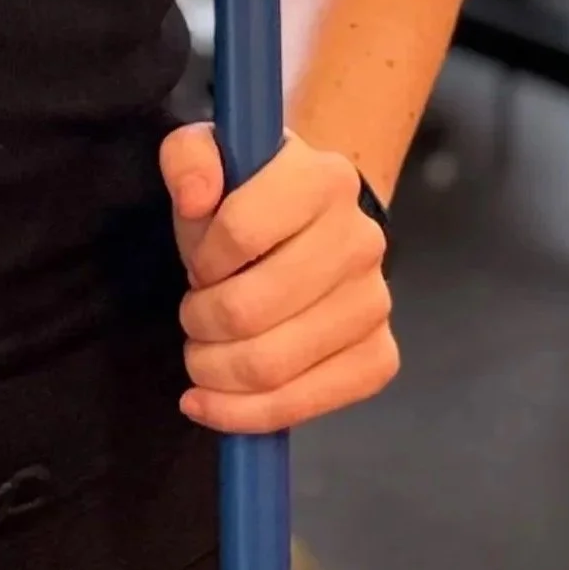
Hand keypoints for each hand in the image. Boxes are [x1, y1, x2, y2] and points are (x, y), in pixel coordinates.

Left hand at [159, 124, 397, 435]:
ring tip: (202, 356)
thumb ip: (188, 160)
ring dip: (217, 373)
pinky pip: (311, 405)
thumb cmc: (248, 194)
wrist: (310, 224)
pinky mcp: (380, 356)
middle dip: (201, 324)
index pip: (240, 229)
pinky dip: (250, 415)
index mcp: (323, 178)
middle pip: (252, 309)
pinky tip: (216, 404)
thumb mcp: (208, 155)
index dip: (203, 258)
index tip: (198, 264)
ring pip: (275, 365)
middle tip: (192, 318)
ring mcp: (375, 302)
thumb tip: (196, 200)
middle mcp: (361, 239)